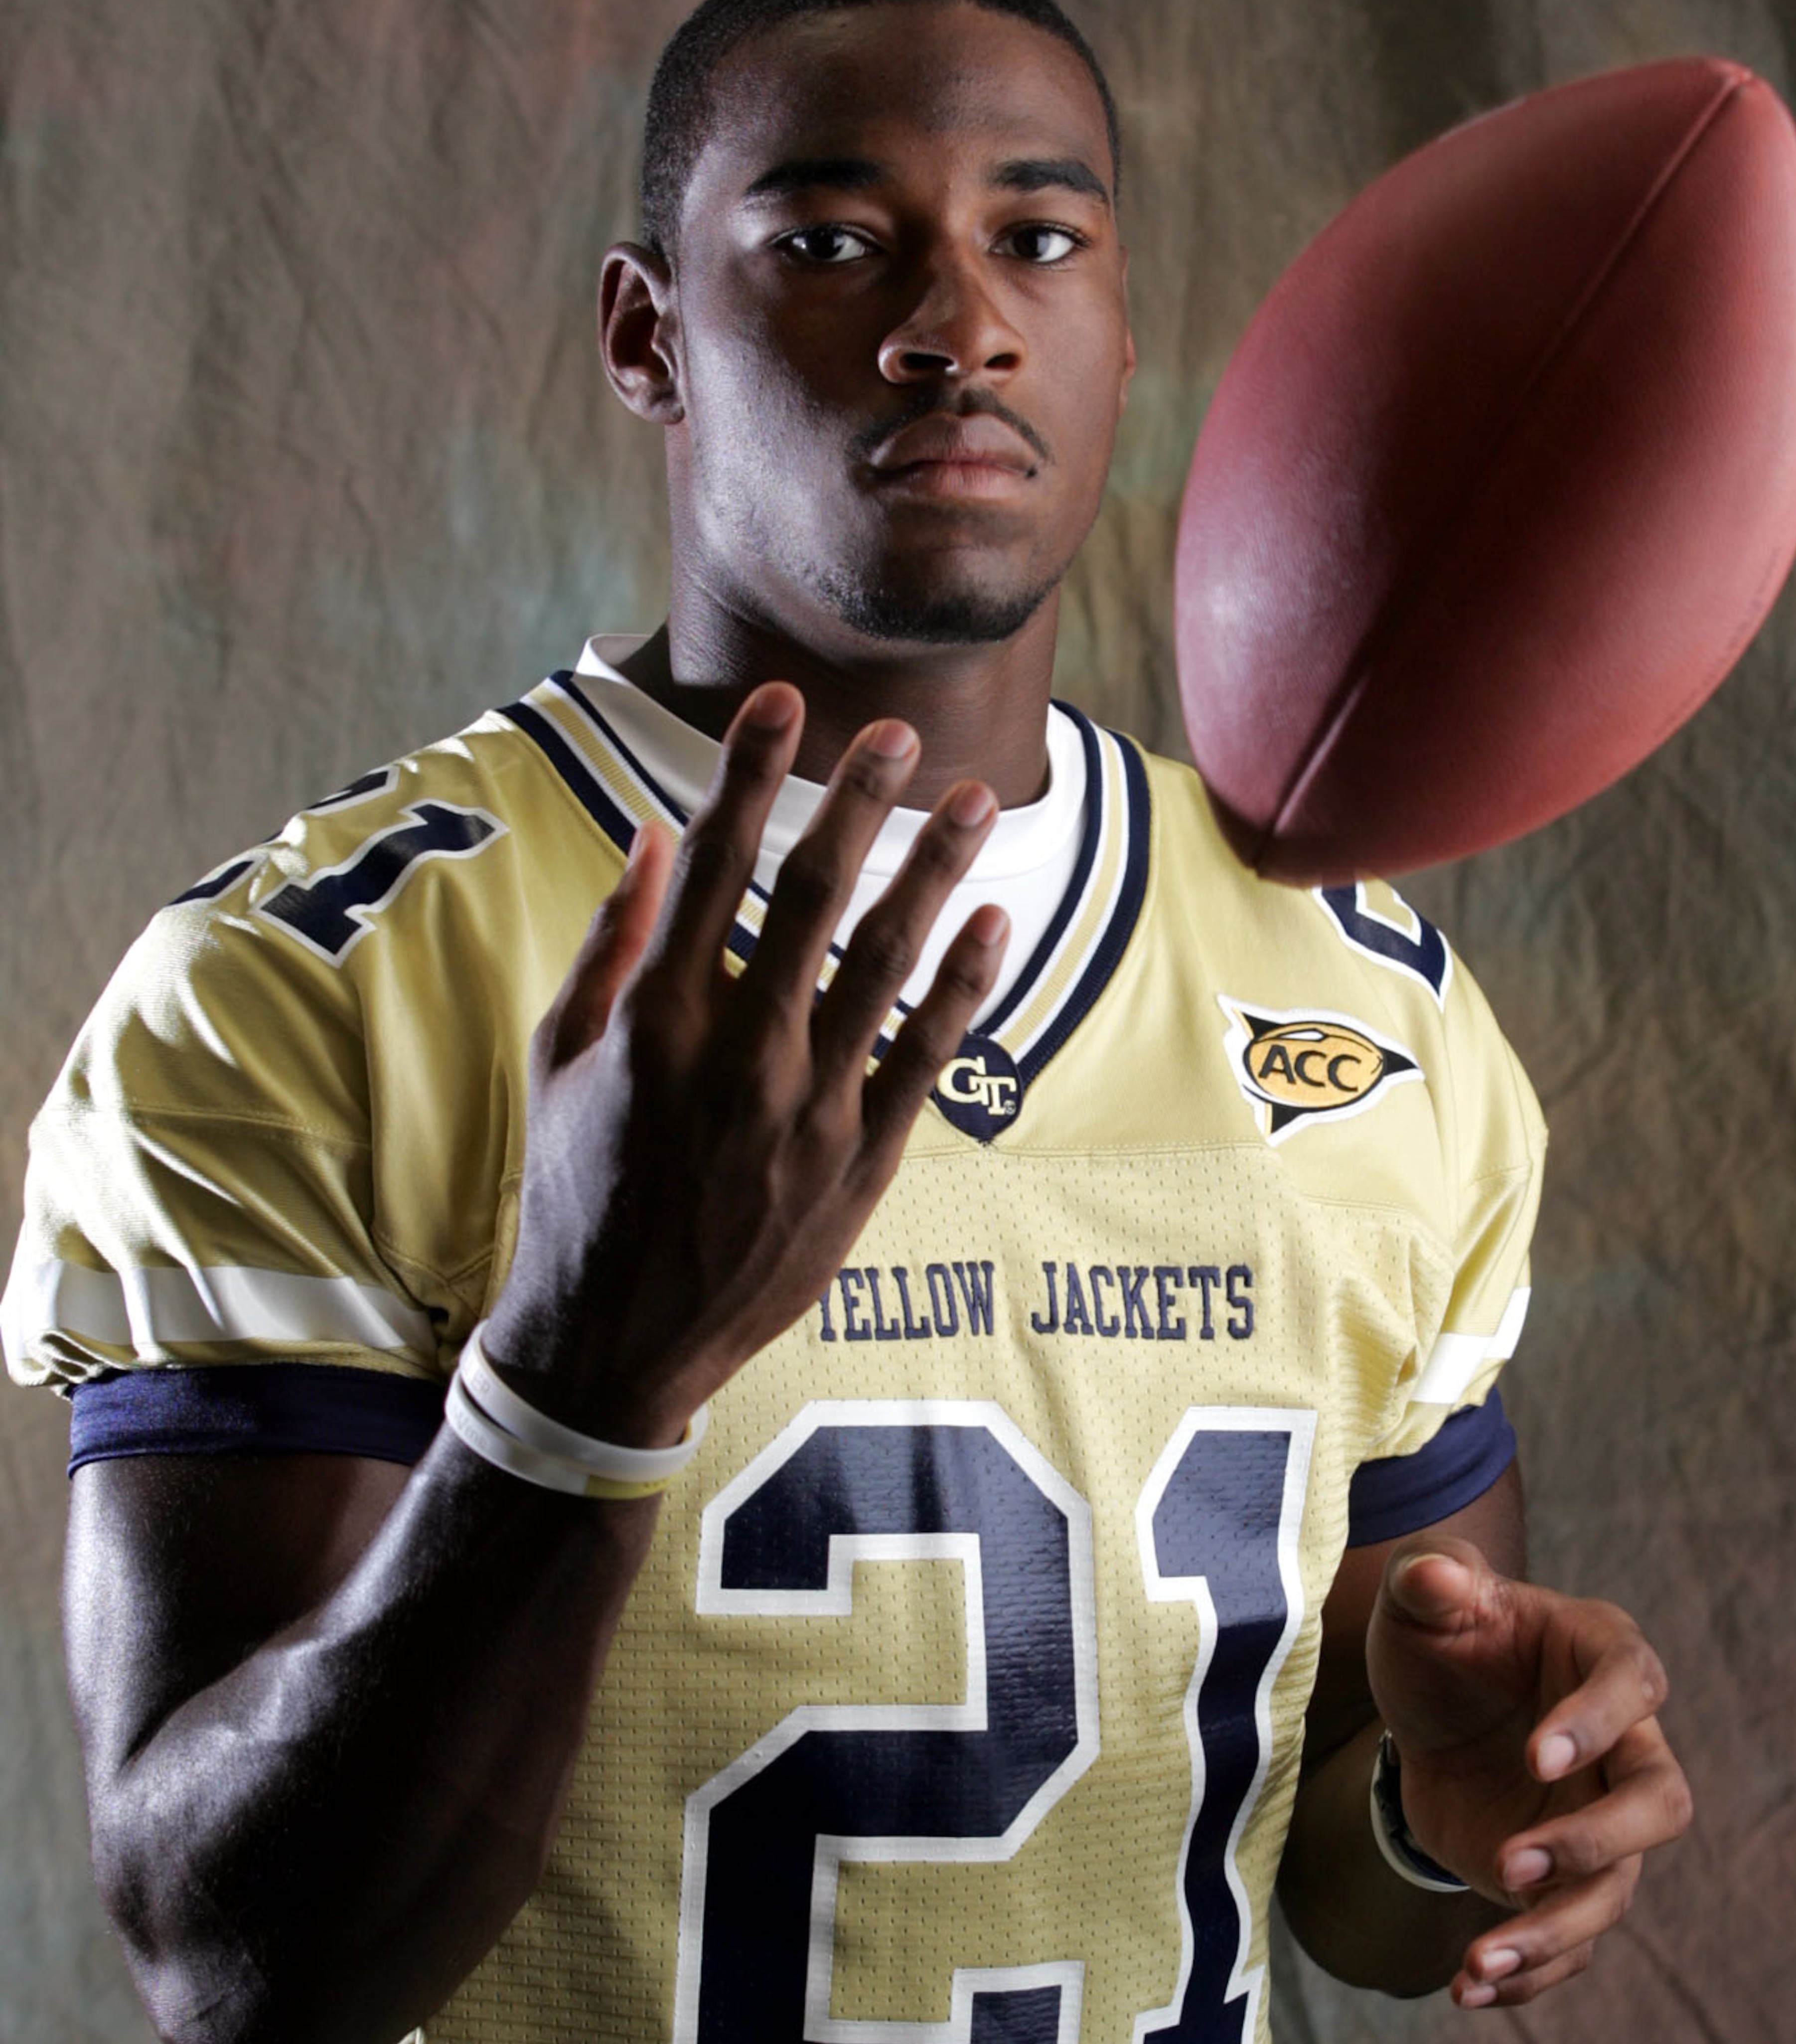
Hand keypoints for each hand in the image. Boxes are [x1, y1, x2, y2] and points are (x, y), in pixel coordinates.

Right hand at [483, 681, 1007, 1446]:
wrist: (614, 1342)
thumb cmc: (573, 1191)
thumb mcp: (557, 1061)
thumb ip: (607, 945)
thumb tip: (648, 836)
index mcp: (656, 1017)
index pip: (714, 862)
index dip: (753, 771)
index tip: (784, 701)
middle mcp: (739, 1051)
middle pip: (815, 895)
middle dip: (860, 800)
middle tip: (899, 733)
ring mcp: (808, 1107)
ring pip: (888, 962)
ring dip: (936, 872)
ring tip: (978, 799)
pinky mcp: (859, 1161)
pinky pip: (925, 1055)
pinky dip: (961, 985)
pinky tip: (990, 925)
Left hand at [1366, 1539, 1691, 2008]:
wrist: (1425, 1702)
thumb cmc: (1440, 1633)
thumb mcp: (1421, 1595)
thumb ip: (1431, 1577)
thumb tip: (1439, 1576)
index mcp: (1602, 1656)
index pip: (1633, 1685)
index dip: (1597, 1723)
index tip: (1536, 1757)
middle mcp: (1621, 1744)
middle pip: (1659, 1803)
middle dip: (1595, 1842)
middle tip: (1510, 1863)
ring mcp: (1597, 1816)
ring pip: (1615, 1889)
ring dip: (1555, 1931)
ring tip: (1479, 1961)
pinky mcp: (1563, 1875)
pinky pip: (1571, 1939)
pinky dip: (1529, 1970)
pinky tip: (1471, 1987)